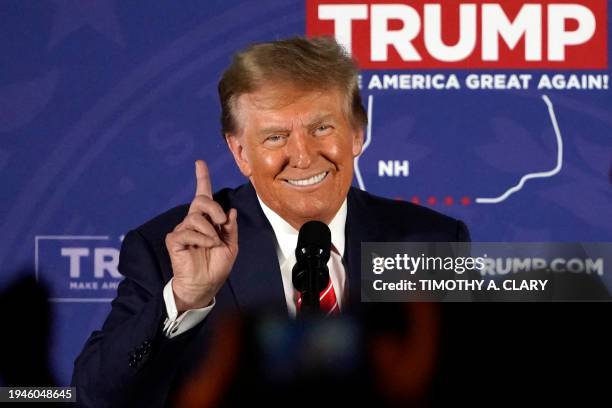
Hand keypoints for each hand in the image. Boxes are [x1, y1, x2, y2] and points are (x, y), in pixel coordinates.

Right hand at [165, 160, 237, 311]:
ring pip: (196, 217)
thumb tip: (230, 211)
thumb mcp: (231, 246)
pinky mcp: (174, 240)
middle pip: (201, 200)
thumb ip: (230, 228)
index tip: (199, 162)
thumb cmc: (216, 267)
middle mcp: (193, 222)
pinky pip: (188, 231)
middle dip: (214, 208)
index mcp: (207, 220)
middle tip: (222, 222)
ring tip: (213, 243)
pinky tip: (205, 247)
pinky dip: (202, 239)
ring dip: (210, 230)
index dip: (202, 178)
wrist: (205, 286)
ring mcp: (182, 230)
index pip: (203, 195)